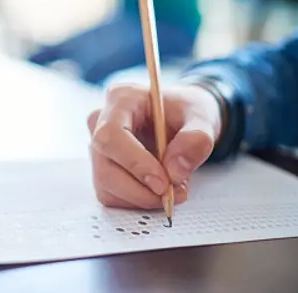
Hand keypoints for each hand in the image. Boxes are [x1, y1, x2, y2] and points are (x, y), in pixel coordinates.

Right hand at [88, 84, 222, 208]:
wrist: (183, 119)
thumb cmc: (187, 112)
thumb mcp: (202, 116)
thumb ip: (196, 138)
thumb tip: (175, 171)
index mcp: (121, 99)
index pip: (111, 134)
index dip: (134, 163)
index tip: (163, 183)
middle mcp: (100, 122)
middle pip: (105, 166)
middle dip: (140, 189)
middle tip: (174, 194)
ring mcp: (98, 147)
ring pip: (106, 185)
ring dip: (141, 197)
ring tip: (173, 189)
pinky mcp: (101, 168)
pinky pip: (111, 195)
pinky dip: (137, 201)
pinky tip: (157, 189)